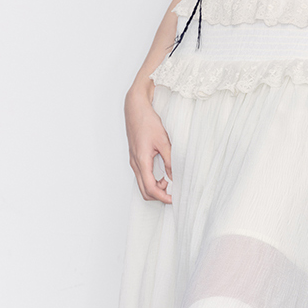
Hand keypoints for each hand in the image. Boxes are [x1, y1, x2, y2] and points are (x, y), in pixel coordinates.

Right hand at [124, 86, 172, 203]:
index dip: (162, 197)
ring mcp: (133, 161)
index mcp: (141, 161)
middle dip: (158, 195)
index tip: (173, 199)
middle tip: (173, 192)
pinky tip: (163, 173)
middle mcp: (135, 163)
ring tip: (169, 180)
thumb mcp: (163, 141)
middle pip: (144, 191)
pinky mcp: (135, 157)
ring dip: (155, 187)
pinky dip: (152, 179)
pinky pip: (142, 175)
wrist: (135, 108)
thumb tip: (173, 176)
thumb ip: (169, 160)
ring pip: (142, 184)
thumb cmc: (147, 121)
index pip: (150, 188)